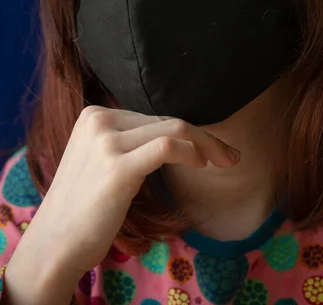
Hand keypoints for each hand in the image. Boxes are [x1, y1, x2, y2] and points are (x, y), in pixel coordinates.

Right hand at [19, 106, 239, 276]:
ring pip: (173, 129)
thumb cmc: (84, 209)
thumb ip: (129, 142)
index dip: (188, 131)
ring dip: (207, 145)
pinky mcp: (117, 167)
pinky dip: (192, 152)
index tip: (213, 147)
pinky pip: (167, 147)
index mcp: (95, 115)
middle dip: (205, 137)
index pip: (154, 117)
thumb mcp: (101, 161)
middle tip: (230, 156)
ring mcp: (106, 141)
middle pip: (166, 120)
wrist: (54, 244)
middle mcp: (98, 120)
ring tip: (226, 161)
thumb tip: (175, 136)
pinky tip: (203, 164)